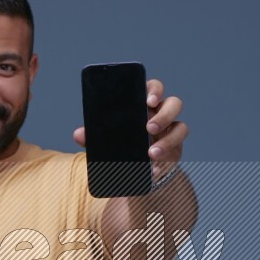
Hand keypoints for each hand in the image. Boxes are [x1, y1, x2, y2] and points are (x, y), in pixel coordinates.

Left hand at [73, 78, 188, 180]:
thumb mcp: (108, 140)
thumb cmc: (123, 146)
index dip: (154, 90)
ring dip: (168, 139)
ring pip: (181, 126)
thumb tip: (79, 134)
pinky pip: (177, 150)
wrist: (137, 170)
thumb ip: (95, 135)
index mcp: (145, 105)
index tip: (148, 100)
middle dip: (163, 114)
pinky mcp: (176, 148)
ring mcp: (171, 131)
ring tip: (151, 152)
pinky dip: (166, 157)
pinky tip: (154, 167)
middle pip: (173, 103)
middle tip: (148, 127)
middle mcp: (162, 114)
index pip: (153, 89)